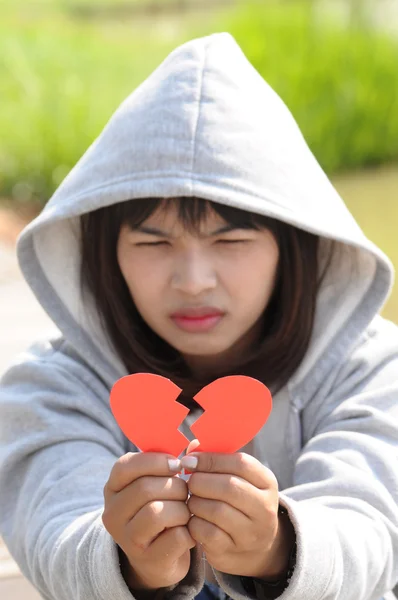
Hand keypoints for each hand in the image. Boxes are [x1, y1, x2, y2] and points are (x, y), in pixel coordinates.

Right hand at [102, 452, 194, 589]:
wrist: (158, 556)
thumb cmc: (161, 508)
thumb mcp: (156, 483)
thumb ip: (169, 461)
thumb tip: (195, 442)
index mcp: (113, 488)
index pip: (126, 466)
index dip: (155, 461)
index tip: (177, 465)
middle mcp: (112, 513)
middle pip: (145, 488)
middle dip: (175, 487)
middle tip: (186, 492)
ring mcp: (126, 538)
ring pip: (157, 512)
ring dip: (182, 509)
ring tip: (186, 512)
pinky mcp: (147, 558)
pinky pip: (174, 537)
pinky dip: (188, 531)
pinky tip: (188, 531)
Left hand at [181, 450, 293, 578]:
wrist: (257, 548)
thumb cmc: (240, 502)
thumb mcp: (239, 479)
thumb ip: (218, 460)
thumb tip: (192, 447)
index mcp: (267, 483)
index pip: (241, 463)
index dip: (211, 459)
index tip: (190, 459)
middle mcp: (265, 508)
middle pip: (229, 486)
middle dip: (201, 481)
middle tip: (189, 481)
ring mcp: (251, 533)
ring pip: (216, 510)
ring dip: (195, 501)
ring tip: (191, 499)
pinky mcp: (233, 552)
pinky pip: (207, 532)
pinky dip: (194, 522)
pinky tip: (192, 518)